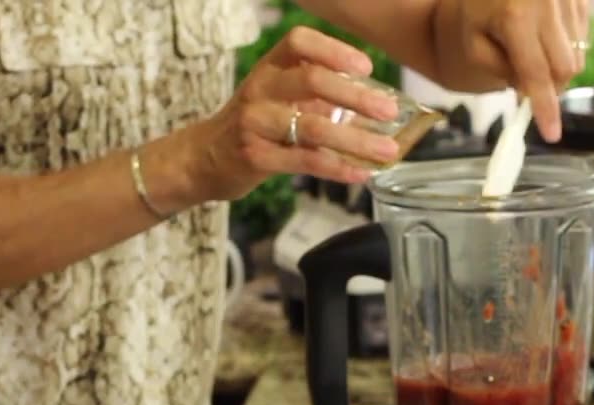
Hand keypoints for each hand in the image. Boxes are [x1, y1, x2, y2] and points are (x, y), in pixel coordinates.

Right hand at [190, 27, 403, 200]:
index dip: (334, 50)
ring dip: (356, 140)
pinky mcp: (256, 157)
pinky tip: (360, 173)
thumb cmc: (254, 126)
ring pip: (313, 127)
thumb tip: (374, 105)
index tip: (365, 68)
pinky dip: (337, 168)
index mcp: (270, 67)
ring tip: (387, 151)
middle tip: (389, 111)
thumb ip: (319, 97)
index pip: (299, 42)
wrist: (204, 158)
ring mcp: (255, 123)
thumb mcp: (280, 99)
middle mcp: (260, 88)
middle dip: (357, 97)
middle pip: (312, 81)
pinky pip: (304, 161)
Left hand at [438, 0, 589, 142]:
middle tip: (530, 84)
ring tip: (532, 48)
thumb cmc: (477, 3)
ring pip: (579, 54)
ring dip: (558, 65)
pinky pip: (583, 35)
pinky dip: (567, 45)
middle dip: (552, 86)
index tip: (552, 135)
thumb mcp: (473, 40)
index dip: (545, 108)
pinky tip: (545, 33)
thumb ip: (499, 70)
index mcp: (514, 17)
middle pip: (566, 69)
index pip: (536, 75)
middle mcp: (547, 4)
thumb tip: (529, 91)